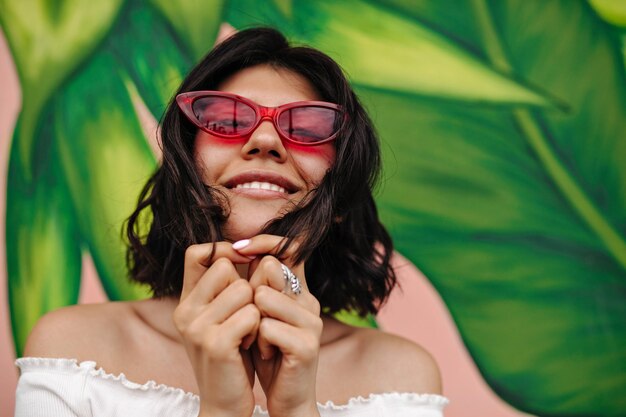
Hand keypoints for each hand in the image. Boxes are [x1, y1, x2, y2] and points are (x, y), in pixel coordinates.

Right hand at [173, 243, 259, 416]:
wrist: (224, 404)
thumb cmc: (231, 357)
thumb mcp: (222, 318)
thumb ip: (224, 288)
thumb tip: (245, 250)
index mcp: (185, 301)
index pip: (198, 252)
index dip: (225, 250)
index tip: (244, 263)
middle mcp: (185, 310)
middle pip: (225, 267)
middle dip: (246, 285)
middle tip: (246, 314)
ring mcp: (197, 327)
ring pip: (243, 289)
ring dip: (255, 309)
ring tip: (248, 332)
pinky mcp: (215, 344)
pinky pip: (251, 313)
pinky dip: (259, 327)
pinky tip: (251, 344)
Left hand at [233, 235, 322, 416]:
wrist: (287, 398)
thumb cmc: (268, 354)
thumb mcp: (257, 316)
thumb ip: (254, 286)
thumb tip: (236, 250)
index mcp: (298, 290)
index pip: (289, 247)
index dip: (264, 241)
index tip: (238, 247)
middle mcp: (309, 299)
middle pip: (269, 268)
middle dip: (249, 292)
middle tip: (252, 320)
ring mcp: (311, 320)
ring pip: (263, 297)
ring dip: (252, 322)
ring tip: (259, 340)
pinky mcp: (308, 343)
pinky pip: (266, 327)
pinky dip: (259, 342)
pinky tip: (268, 354)